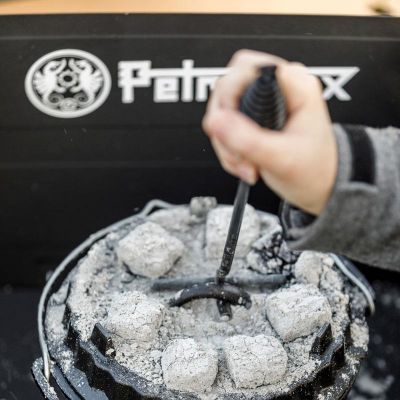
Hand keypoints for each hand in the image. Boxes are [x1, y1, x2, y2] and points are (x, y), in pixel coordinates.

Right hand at [202, 49, 337, 214]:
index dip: (230, 94)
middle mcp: (278, 87)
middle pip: (227, 87)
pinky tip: (244, 161)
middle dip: (225, 126)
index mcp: (295, 85)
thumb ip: (248, 140)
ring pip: (222, 109)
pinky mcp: (254, 116)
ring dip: (225, 142)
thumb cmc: (315, 169)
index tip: (228, 125)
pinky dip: (227, 147)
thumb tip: (216, 120)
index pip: (246, 67)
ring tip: (245, 163)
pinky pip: (224, 124)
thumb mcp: (282, 158)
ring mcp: (264, 102)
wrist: (320, 185)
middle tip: (238, 151)